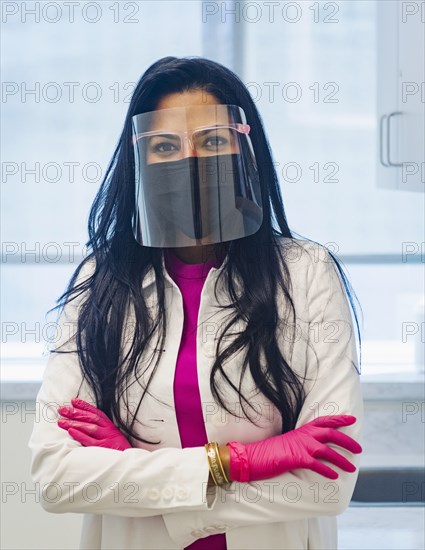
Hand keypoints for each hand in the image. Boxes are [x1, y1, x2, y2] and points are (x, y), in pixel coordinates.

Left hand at [57, 397, 131, 450]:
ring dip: (74, 423)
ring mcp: (105, 439)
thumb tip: (85, 424)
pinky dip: (80, 435)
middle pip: (90, 418)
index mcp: (110, 425)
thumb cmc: (119, 450)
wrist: (129, 462)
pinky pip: (89, 441)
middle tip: (61, 410)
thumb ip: (102, 429)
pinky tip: (71, 431)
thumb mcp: (114, 436)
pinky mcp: (102, 448)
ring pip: (88, 427)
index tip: (73, 401)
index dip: (84, 406)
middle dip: (75, 413)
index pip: (95, 412)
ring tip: (61, 421)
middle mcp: (107, 430)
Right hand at [227, 414, 361, 481]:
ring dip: (342, 459)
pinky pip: (316, 464)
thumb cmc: (268, 453)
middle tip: (359, 449)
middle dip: (347, 441)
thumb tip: (312, 452)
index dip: (339, 420)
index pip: (323, 421)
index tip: (351, 420)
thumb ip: (300, 444)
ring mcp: (299, 446)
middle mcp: (302, 436)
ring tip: (352, 468)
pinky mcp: (295, 458)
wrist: (250, 456)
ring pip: (327, 450)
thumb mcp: (286, 444)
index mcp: (301, 431)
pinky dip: (327, 470)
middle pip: (330, 433)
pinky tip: (334, 476)